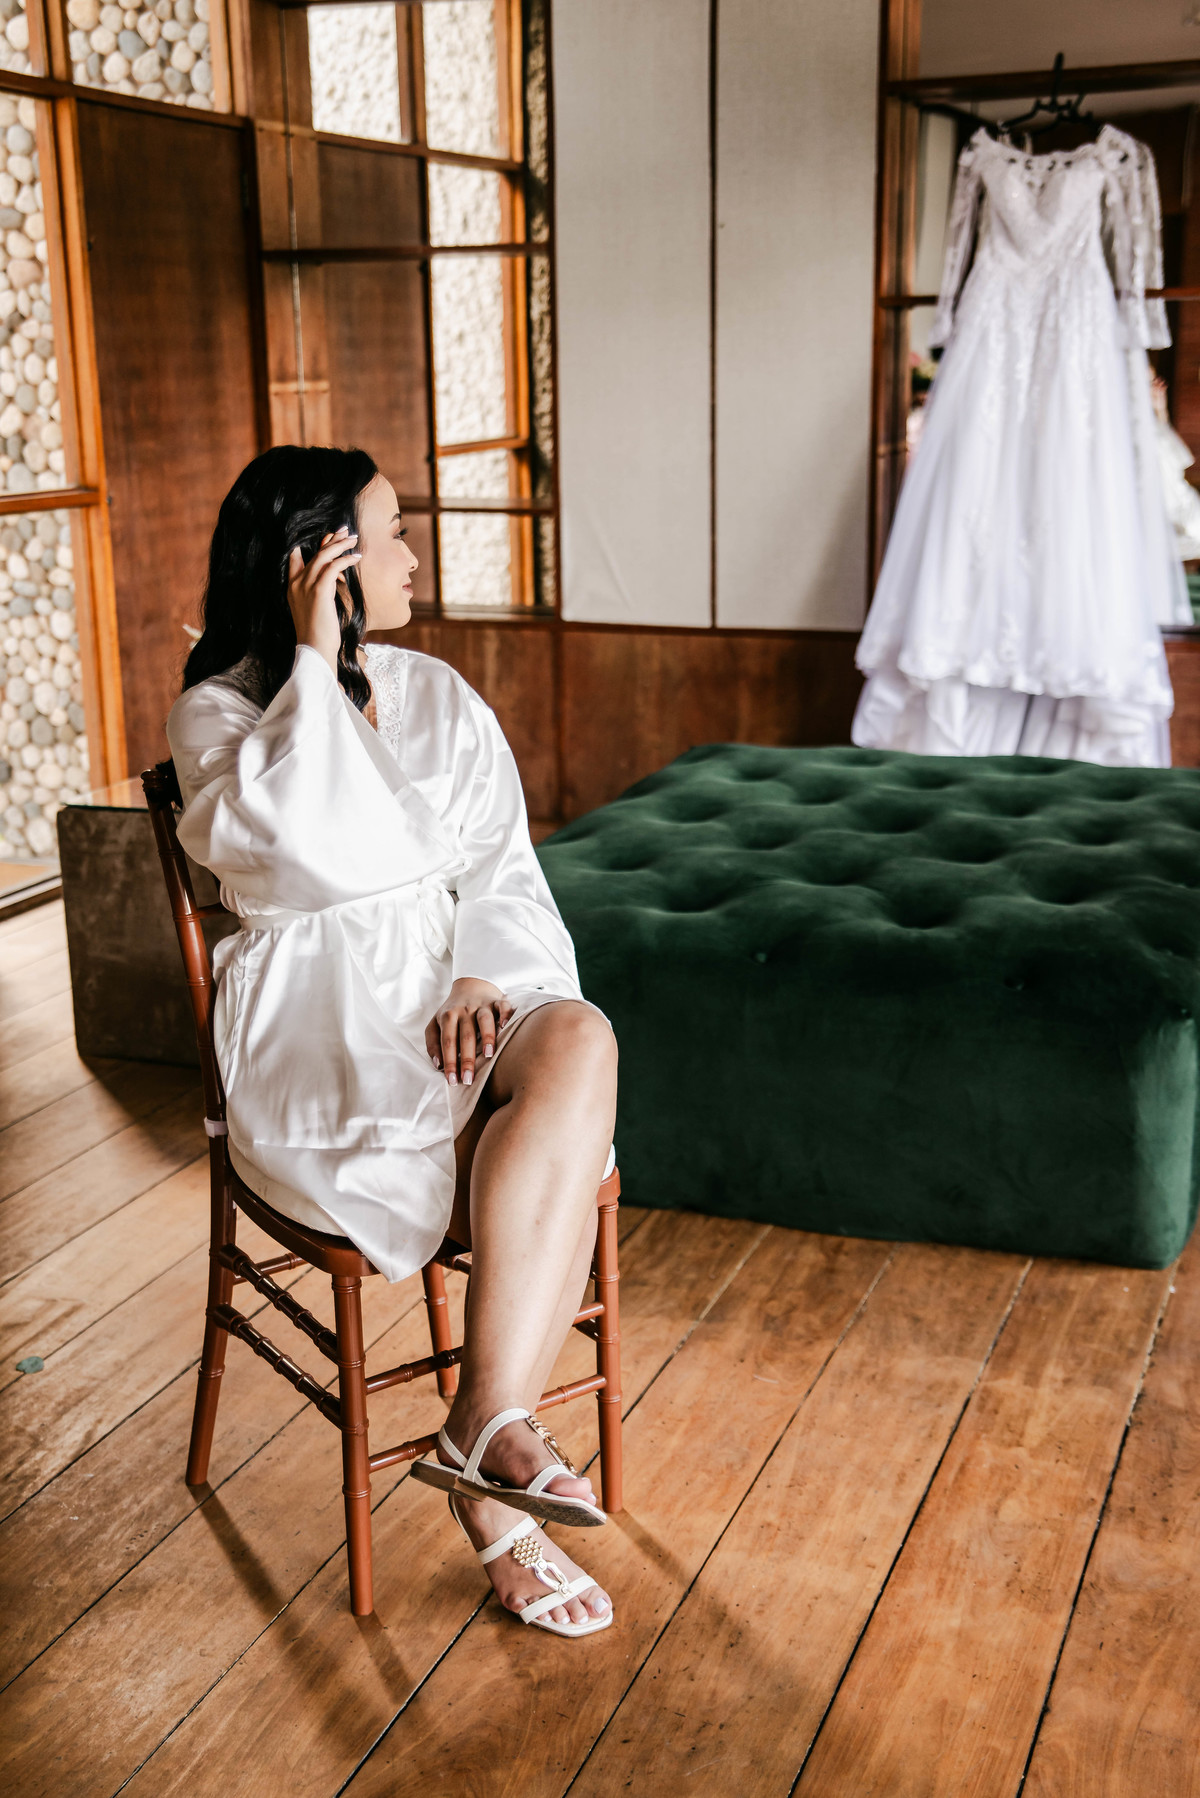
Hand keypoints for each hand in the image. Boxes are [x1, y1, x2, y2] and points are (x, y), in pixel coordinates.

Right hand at [287, 528, 360, 670]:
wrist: (315, 648)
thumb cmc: (319, 633)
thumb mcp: (315, 609)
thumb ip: (319, 592)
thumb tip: (333, 580)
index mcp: (292, 587)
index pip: (295, 557)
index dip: (311, 545)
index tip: (327, 537)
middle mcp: (296, 583)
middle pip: (314, 553)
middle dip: (331, 539)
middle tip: (345, 530)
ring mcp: (305, 586)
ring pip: (323, 556)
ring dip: (340, 545)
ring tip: (354, 539)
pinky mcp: (319, 590)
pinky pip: (333, 566)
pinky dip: (346, 559)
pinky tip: (356, 557)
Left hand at [425, 978, 515, 1085]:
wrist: (470, 985)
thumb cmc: (452, 1013)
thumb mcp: (435, 1025)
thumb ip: (433, 1044)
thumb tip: (438, 1065)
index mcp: (448, 1017)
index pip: (448, 1042)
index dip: (449, 1062)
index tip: (452, 1081)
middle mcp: (464, 1010)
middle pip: (466, 1036)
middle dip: (467, 1059)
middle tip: (468, 1079)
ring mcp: (481, 1005)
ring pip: (485, 1020)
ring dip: (487, 1037)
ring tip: (489, 1055)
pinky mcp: (496, 1001)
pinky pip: (503, 1007)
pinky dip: (505, 1015)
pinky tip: (505, 1027)